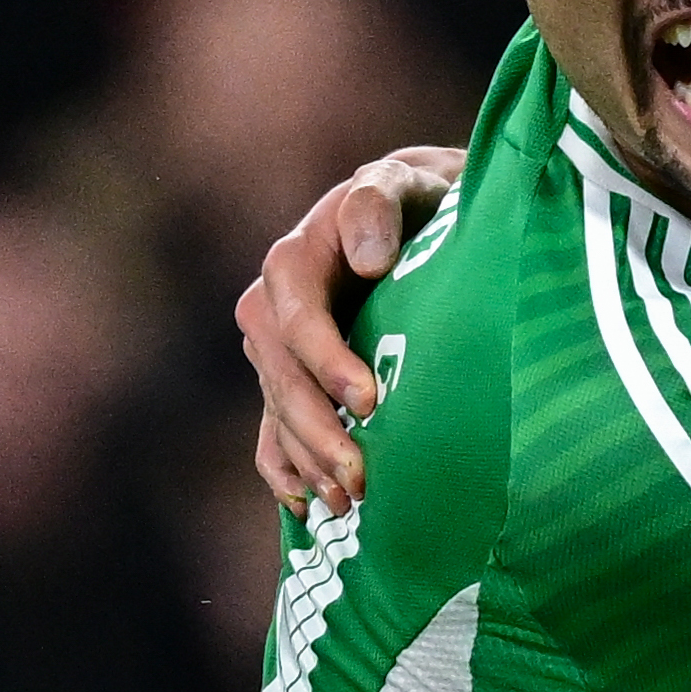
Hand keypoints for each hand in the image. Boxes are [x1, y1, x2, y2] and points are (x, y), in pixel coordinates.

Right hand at [241, 144, 464, 505]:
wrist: (418, 217)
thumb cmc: (417, 200)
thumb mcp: (404, 183)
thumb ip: (378, 204)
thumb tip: (368, 259)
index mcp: (294, 262)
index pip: (296, 317)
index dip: (326, 361)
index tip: (369, 400)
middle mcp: (275, 311)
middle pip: (281, 377)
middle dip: (317, 431)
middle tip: (360, 477)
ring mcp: (279, 354)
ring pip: (278, 413)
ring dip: (306, 461)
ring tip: (345, 502)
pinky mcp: (293, 385)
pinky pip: (272, 434)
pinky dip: (284, 472)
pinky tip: (305, 508)